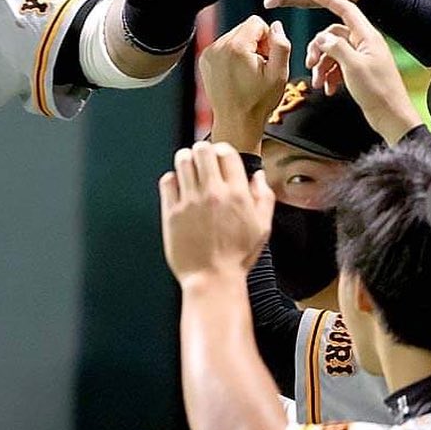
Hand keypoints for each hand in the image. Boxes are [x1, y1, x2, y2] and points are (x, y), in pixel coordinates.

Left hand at [159, 141, 274, 284]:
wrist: (212, 279)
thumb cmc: (236, 257)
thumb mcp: (262, 227)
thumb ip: (263, 197)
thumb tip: (258, 177)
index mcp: (237, 194)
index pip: (226, 153)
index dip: (222, 150)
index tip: (219, 155)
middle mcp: (213, 194)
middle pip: (202, 150)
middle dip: (201, 150)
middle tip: (201, 159)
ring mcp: (190, 202)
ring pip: (182, 161)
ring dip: (185, 160)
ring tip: (188, 168)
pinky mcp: (172, 212)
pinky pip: (167, 181)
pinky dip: (171, 179)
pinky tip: (177, 186)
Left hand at [199, 15, 290, 152]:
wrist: (235, 121)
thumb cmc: (258, 102)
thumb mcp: (279, 73)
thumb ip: (281, 44)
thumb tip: (276, 26)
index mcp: (235, 48)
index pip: (256, 22)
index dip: (267, 38)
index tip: (267, 57)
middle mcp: (218, 47)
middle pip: (243, 28)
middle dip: (255, 42)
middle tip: (259, 66)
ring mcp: (208, 54)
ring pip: (234, 36)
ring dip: (244, 49)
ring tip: (248, 71)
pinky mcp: (204, 61)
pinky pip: (223, 47)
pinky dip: (232, 55)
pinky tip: (238, 73)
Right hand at [305, 0, 421, 143]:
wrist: (390, 115)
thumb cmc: (377, 91)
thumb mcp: (352, 67)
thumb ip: (335, 47)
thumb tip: (322, 37)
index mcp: (367, 37)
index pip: (346, 10)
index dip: (330, 0)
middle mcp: (365, 44)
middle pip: (333, 35)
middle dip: (318, 48)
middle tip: (309, 64)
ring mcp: (362, 57)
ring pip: (333, 52)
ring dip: (322, 66)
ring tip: (319, 83)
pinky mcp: (359, 71)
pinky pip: (338, 66)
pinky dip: (329, 76)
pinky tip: (328, 89)